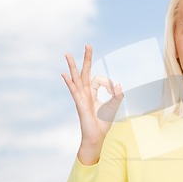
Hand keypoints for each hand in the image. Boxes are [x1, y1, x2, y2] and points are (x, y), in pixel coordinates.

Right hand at [61, 44, 123, 161]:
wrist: (96, 137)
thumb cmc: (102, 123)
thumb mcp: (113, 107)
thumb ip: (116, 95)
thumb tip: (118, 84)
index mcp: (92, 93)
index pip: (98, 80)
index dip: (108, 83)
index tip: (114, 90)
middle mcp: (85, 93)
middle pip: (84, 72)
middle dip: (86, 58)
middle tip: (87, 45)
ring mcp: (81, 97)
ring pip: (76, 78)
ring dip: (72, 66)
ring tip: (67, 54)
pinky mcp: (80, 104)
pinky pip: (74, 91)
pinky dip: (69, 82)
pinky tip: (64, 74)